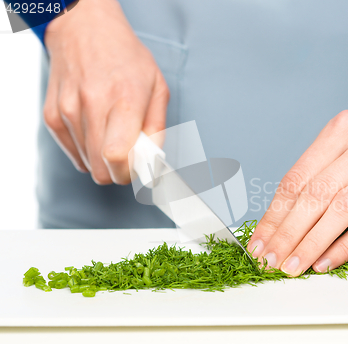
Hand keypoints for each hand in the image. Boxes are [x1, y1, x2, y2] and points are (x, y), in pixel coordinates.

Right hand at [43, 0, 168, 183]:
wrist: (84, 31)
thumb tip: (152, 162)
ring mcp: (68, 111)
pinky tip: (96, 129)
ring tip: (112, 132)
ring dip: (103, 159)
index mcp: (124, 99)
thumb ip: (157, 129)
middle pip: (102, 170)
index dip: (129, 171)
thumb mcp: (158, 88)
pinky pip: (74, 154)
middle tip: (129, 154)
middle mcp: (92, 105)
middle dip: (119, 171)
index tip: (139, 167)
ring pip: (88, 165)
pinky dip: (87, 151)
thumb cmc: (125, 58)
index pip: (117, 156)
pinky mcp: (52, 116)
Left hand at [247, 93, 347, 275]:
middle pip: (317, 193)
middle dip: (288, 232)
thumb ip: (313, 181)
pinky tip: (324, 261)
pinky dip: (344, 246)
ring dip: (312, 242)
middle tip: (270, 258)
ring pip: (343, 208)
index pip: (298, 178)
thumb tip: (275, 228)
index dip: (274, 214)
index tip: (259, 242)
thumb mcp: (342, 152)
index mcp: (343, 128)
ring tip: (293, 264)